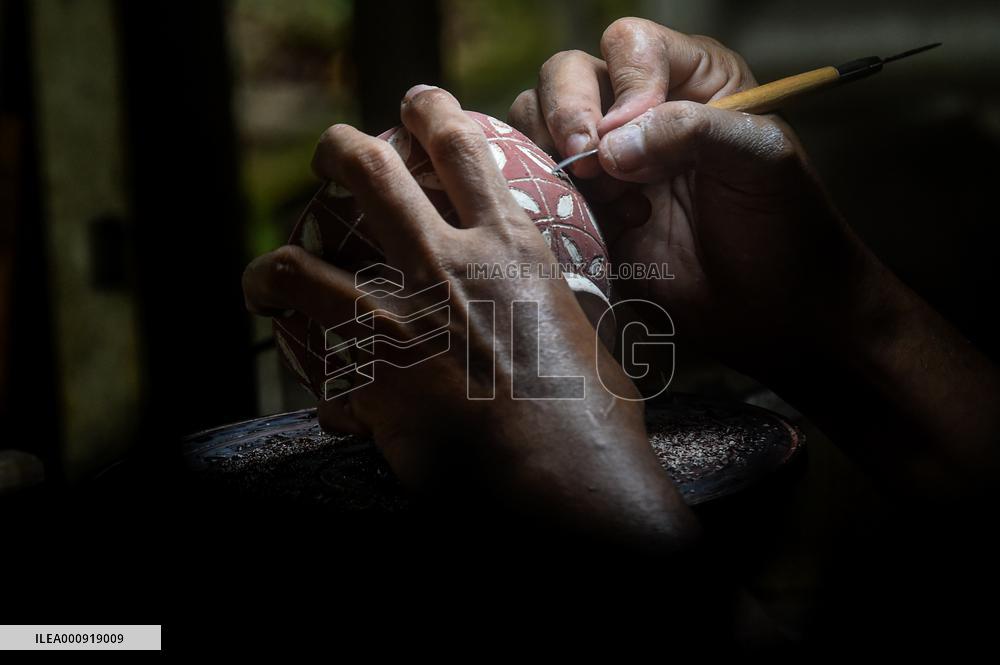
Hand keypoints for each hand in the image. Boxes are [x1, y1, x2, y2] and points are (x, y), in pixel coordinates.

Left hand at [243, 85, 697, 547]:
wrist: (563, 475)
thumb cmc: (591, 416)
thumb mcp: (586, 339)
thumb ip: (553, 312)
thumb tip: (551, 316)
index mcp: (510, 248)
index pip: (463, 150)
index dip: (432, 111)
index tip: (415, 102)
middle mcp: (447, 264)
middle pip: (369, 172)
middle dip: (338, 150)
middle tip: (328, 157)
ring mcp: (397, 317)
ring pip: (298, 264)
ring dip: (272, 266)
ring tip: (266, 276)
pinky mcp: (365, 375)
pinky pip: (300, 353)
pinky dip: (292, 354)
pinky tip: (293, 360)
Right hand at [509, 17, 866, 374]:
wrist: (770, 310)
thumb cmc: (782, 227)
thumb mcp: (760, 157)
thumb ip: (691, 128)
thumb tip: (610, 144)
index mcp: (692, 80)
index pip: (631, 46)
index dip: (625, 82)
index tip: (635, 132)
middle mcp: (640, 111)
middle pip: (568, 73)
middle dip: (570, 114)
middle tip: (589, 162)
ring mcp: (607, 162)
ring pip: (538, 123)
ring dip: (559, 159)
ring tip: (611, 197)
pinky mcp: (586, 210)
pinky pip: (538, 185)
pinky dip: (553, 201)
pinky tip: (608, 226)